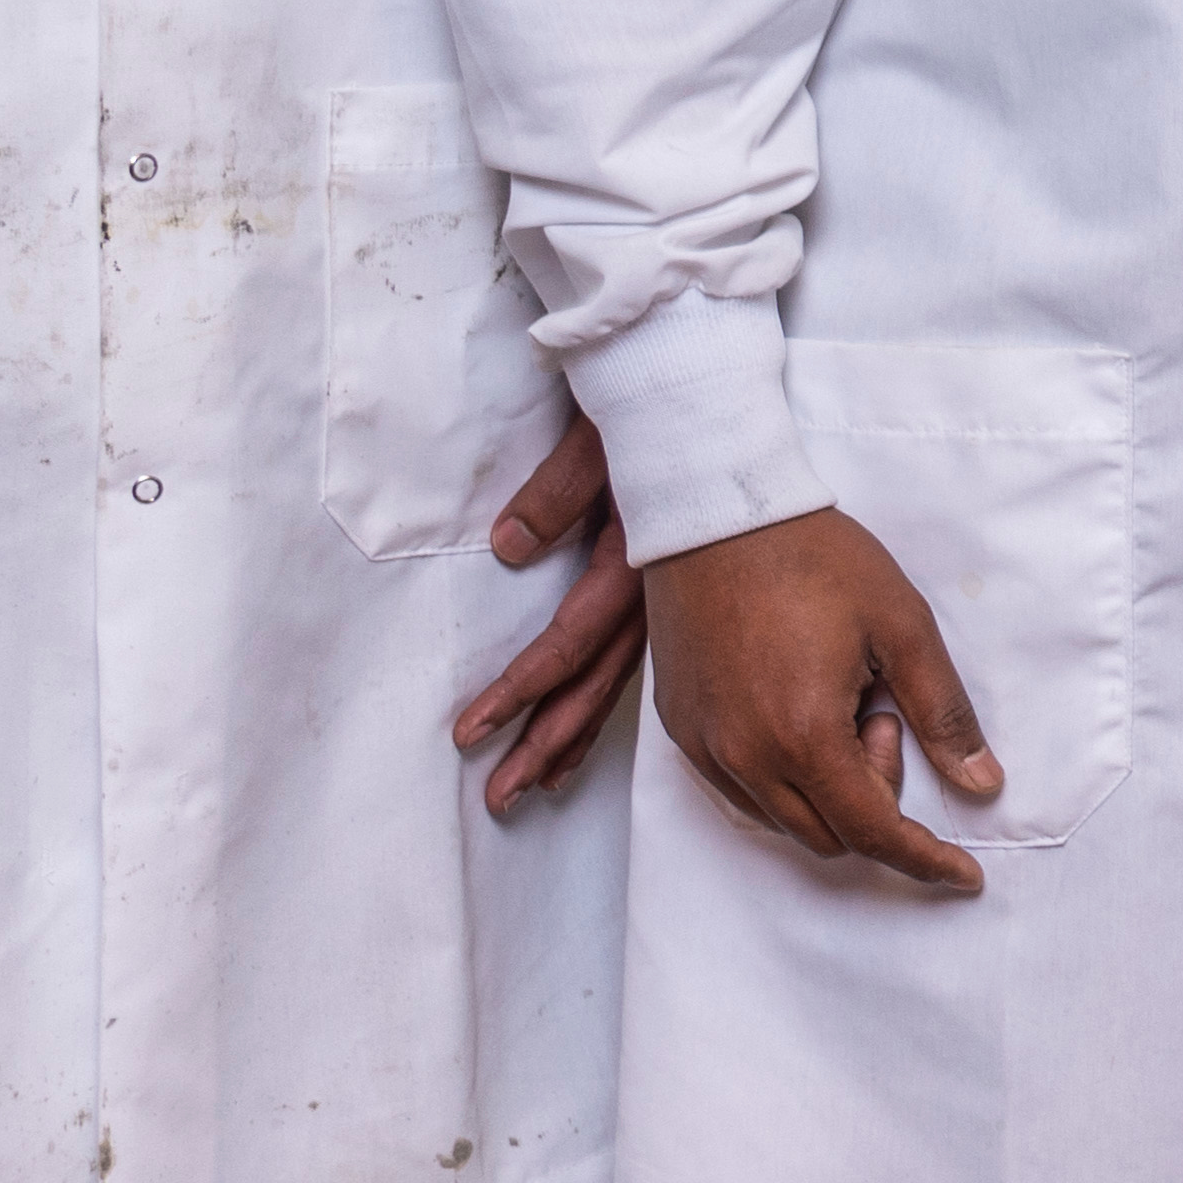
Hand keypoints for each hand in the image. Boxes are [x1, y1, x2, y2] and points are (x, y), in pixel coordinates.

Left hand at [448, 409, 636, 812]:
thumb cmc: (657, 407)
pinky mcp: (668, 595)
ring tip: (537, 784)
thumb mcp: (599, 441)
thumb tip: (508, 548)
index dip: (517, 691)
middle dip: (543, 743)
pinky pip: (636, 664)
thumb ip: (556, 493)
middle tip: (500, 797)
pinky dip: (604, 703)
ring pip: (617, 685)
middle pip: (593, 686)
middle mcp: (655, 597)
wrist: (712, 386)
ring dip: (573, 737)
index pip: (568, 644)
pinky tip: (586, 735)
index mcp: (635, 563)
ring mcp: (667, 602)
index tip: (470, 733)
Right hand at [642, 509, 999, 900]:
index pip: (872, 832)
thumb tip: (982, 785)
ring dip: (830, 788)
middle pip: (829, 835)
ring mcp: (705, 747)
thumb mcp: (902, 626)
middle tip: (884, 715)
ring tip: (841, 702)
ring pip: (783, 819)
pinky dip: (785, 778)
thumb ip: (943, 713)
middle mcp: (744, 756)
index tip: (963, 875)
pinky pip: (741, 791)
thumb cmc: (813, 558)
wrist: (717, 513)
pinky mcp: (682, 731)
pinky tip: (802, 712)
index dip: (924, 859)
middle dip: (876, 799)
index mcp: (803, 735)